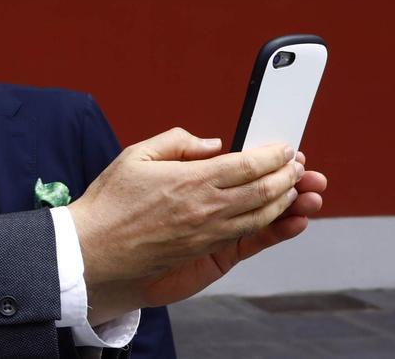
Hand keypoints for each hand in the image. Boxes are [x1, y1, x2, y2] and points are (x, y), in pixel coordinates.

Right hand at [68, 128, 305, 319]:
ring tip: (297, 187)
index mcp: (191, 179)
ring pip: (263, 214)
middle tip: (299, 165)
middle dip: (288, 175)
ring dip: (286, 199)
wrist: (95, 251)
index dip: (273, 155)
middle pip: (265, 189)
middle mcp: (208, 206)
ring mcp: (210, 232)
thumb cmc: (110, 203)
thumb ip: (176, 142)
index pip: (247, 164)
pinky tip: (283, 216)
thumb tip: (212, 144)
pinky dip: (272, 224)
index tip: (285, 147)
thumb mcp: (135, 155)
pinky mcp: (206, 251)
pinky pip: (249, 235)